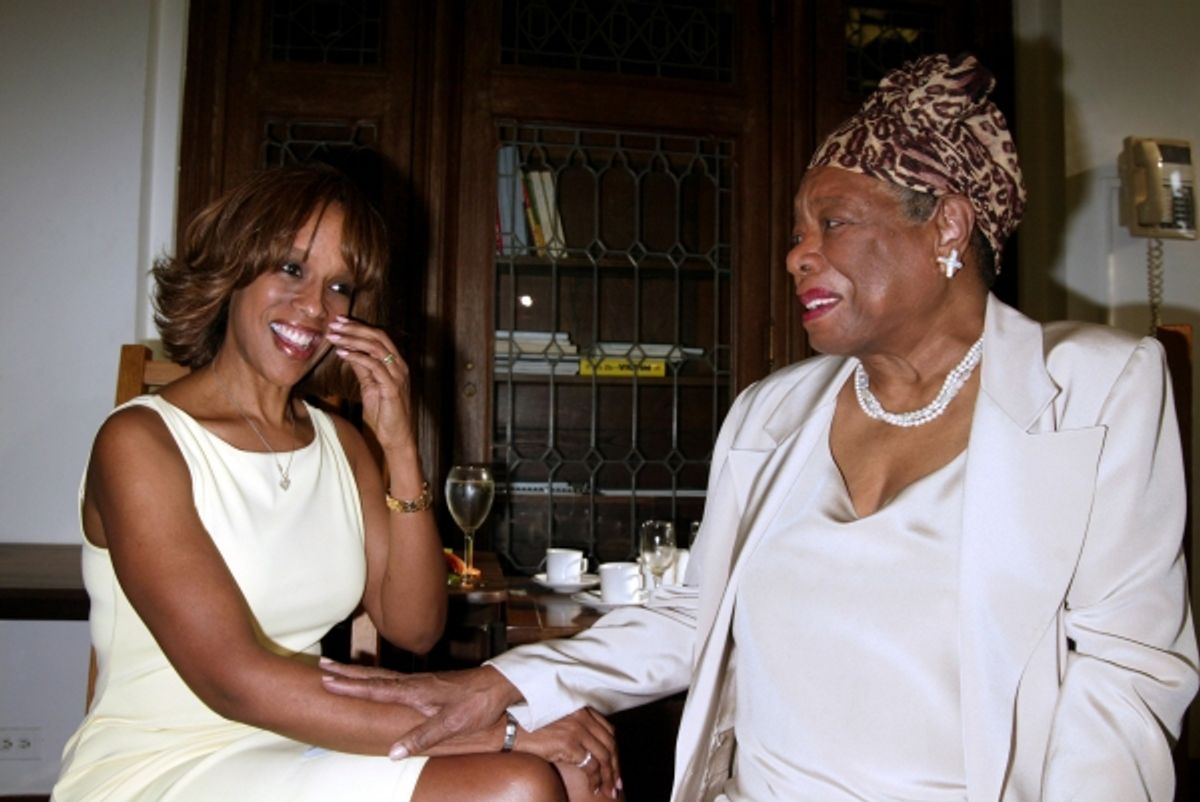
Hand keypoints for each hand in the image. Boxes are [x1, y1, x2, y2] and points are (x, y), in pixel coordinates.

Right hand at [320, 661, 521, 755]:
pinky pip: (391, 678)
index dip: (351, 687)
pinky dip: (374, 677)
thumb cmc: (477, 705)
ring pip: (381, 675)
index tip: (326, 680)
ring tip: (336, 668)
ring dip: (357, 674)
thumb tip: (392, 753)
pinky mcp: (426, 683)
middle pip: (373, 677)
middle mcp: (413, 682)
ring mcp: (419, 681)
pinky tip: (372, 679)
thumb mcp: (452, 724)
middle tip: (321, 667)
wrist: (500, 685)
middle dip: (346, 673)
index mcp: (415, 691)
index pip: (376, 689)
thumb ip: (422, 736)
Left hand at [325, 316, 414, 452]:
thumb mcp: (369, 387)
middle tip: (334, 324)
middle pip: (378, 336)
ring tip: (334, 337)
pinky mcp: (392, 388)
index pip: (378, 336)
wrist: (395, 437)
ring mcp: (397, 376)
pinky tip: (342, 353)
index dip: (359, 326)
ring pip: (376, 348)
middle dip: (355, 328)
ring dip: (352, 340)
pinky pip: (374, 366)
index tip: (339, 321)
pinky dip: (357, 357)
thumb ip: (363, 369)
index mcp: (395, 363)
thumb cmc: (384, 414)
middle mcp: (399, 366)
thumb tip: (348, 352)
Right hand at [518, 708, 620, 798]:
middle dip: (615, 766)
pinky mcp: (569, 743)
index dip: (614, 750)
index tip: (615, 765)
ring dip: (608, 776)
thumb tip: (589, 749)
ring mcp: (576, 729)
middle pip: (609, 743)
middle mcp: (582, 716)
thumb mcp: (558, 723)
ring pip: (603, 756)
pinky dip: (595, 779)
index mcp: (581, 709)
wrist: (510, 730)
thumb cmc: (530, 729)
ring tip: (609, 790)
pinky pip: (591, 765)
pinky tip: (593, 788)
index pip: (608, 730)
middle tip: (616, 783)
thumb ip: (575, 728)